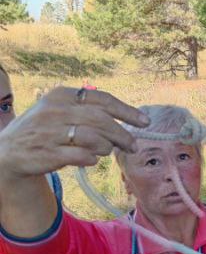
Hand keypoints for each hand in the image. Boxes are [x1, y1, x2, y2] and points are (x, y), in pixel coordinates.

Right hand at [0, 85, 146, 176]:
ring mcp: (49, 133)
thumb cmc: (43, 129)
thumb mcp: (60, 110)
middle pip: (101, 120)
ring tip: (108, 151)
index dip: (126, 111)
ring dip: (107, 147)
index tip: (144, 122)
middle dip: (122, 133)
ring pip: (92, 138)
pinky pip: (79, 156)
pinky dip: (91, 158)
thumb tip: (126, 120)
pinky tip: (93, 159)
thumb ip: (88, 111)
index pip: (102, 99)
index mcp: (61, 95)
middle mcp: (55, 111)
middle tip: (133, 145)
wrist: (8, 151)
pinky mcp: (46, 154)